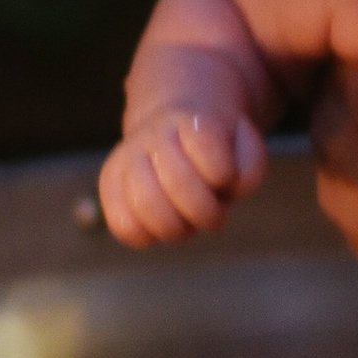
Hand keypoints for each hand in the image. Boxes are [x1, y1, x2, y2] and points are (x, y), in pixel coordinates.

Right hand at [99, 106, 267, 246]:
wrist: (176, 130)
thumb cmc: (217, 151)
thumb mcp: (245, 151)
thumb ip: (248, 170)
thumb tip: (228, 188)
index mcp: (193, 120)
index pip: (205, 144)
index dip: (223, 172)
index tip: (225, 177)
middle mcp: (156, 133)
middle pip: (177, 181)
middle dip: (205, 212)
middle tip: (214, 217)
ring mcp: (128, 156)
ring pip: (146, 204)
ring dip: (176, 227)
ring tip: (186, 224)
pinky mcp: (110, 182)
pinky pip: (121, 223)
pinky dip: (146, 236)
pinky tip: (160, 228)